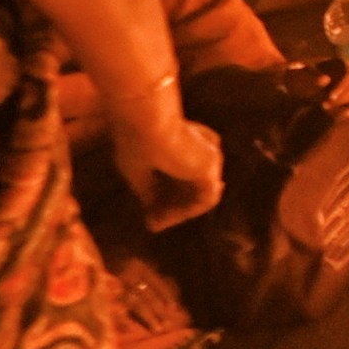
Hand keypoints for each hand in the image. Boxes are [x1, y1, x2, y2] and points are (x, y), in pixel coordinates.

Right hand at [114, 110, 225, 228]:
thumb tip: (150, 209)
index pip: (179, 177)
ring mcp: (208, 157)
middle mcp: (199, 150)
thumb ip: (148, 189)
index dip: (164, 198)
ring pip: (197, 194)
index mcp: (182, 144)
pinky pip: (205, 199)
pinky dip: (186, 211)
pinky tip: (165, 219)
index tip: (147, 215)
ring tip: (155, 223)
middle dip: (171, 208)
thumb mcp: (137, 169)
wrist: (146, 124)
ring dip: (178, 212)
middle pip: (189, 187)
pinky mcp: (212, 165)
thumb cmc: (136, 140)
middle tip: (152, 224)